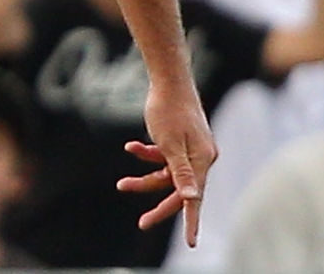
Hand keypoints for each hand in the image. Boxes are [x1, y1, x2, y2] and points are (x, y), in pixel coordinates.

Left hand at [118, 86, 216, 242]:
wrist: (168, 79)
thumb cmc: (169, 110)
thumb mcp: (169, 144)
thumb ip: (180, 173)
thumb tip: (192, 198)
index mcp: (202, 160)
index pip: (195, 198)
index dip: (192, 221)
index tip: (191, 243)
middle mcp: (200, 157)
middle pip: (178, 190)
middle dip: (157, 203)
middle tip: (142, 223)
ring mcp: (190, 150)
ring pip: (166, 175)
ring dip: (144, 178)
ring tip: (121, 185)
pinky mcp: (180, 142)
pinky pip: (163, 158)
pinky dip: (147, 156)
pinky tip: (131, 148)